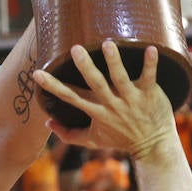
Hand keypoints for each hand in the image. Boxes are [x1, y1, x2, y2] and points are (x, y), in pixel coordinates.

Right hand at [33, 41, 174, 159]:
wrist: (153, 146)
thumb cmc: (121, 139)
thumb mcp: (93, 140)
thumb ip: (68, 134)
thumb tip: (47, 122)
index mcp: (96, 112)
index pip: (71, 97)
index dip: (53, 86)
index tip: (38, 73)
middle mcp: (112, 104)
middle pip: (96, 84)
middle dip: (85, 67)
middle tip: (75, 49)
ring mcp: (131, 99)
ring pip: (120, 78)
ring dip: (114, 61)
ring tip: (107, 43)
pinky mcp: (149, 94)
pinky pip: (149, 76)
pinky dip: (150, 63)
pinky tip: (151, 48)